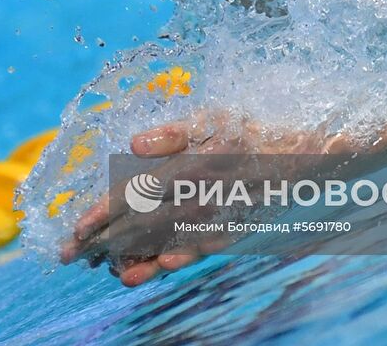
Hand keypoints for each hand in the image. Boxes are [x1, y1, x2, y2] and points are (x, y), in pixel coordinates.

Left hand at [61, 113, 352, 286]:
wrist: (310, 153)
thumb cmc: (256, 129)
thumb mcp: (216, 116)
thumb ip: (175, 131)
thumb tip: (135, 143)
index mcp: (194, 160)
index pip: (137, 191)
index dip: (103, 210)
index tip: (75, 227)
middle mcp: (203, 194)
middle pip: (144, 222)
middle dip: (106, 239)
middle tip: (75, 254)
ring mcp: (219, 216)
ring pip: (166, 242)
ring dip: (133, 255)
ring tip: (106, 269)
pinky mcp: (233, 229)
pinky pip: (196, 251)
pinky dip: (169, 262)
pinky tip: (149, 269)